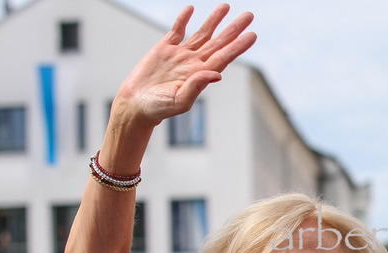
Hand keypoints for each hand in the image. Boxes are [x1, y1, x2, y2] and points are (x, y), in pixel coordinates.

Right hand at [114, 4, 255, 127]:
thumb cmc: (159, 108)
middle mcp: (194, 63)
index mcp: (201, 75)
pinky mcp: (164, 49)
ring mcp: (180, 55)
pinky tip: (192, 9)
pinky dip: (184, 19)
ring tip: (226, 6)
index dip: (238, 46)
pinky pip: (177, 30)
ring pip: (202, 33)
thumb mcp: (179, 101)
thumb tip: (217, 74)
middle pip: (219, 42)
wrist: (136, 105)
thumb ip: (197, 86)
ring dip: (214, 20)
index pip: (224, 57)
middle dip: (233, 29)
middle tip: (249, 16)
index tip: (252, 35)